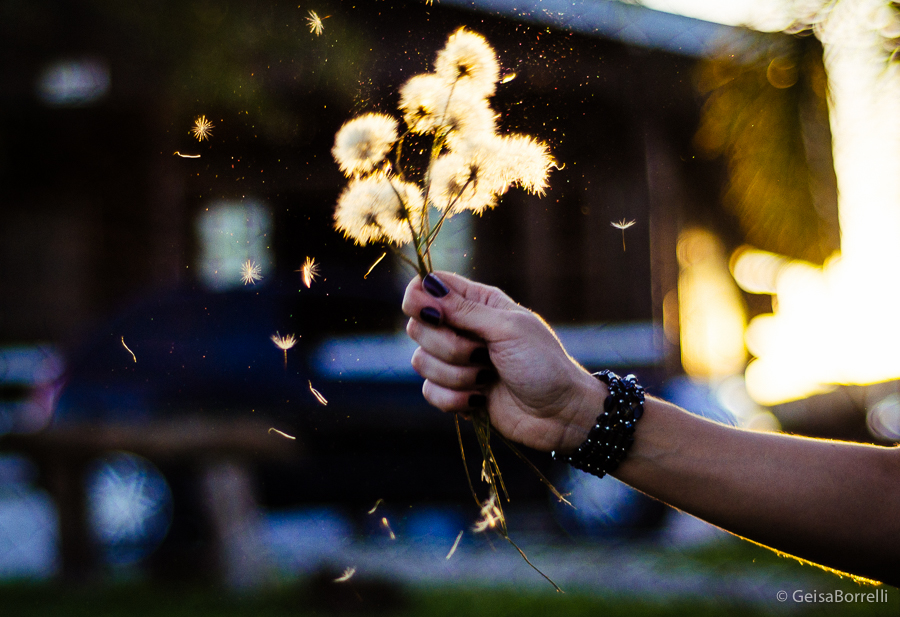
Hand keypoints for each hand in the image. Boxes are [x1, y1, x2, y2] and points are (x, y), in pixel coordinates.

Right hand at [402, 272, 602, 452]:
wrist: (559, 413)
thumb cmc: (543, 364)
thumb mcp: (508, 329)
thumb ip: (464, 310)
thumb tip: (426, 285)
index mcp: (478, 303)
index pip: (429, 287)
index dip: (419, 298)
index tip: (432, 314)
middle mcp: (462, 329)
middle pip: (419, 327)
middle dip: (448, 346)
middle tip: (481, 353)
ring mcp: (457, 362)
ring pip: (421, 362)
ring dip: (456, 375)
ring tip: (488, 378)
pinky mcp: (455, 392)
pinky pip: (430, 391)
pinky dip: (455, 399)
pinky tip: (481, 399)